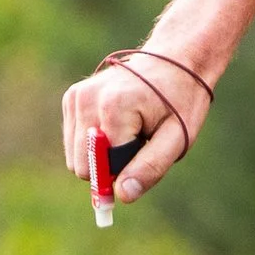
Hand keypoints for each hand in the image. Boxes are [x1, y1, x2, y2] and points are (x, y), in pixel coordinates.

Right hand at [60, 52, 211, 203]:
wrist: (175, 58)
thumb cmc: (181, 99)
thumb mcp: (178, 138)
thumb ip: (150, 167)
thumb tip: (122, 195)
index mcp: (114, 108)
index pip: (102, 169)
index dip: (124, 174)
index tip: (143, 163)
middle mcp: (87, 100)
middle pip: (81, 166)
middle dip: (110, 166)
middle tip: (140, 145)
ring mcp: (76, 97)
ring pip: (76, 157)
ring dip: (103, 154)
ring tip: (131, 131)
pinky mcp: (72, 98)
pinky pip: (75, 141)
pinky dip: (95, 142)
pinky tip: (119, 123)